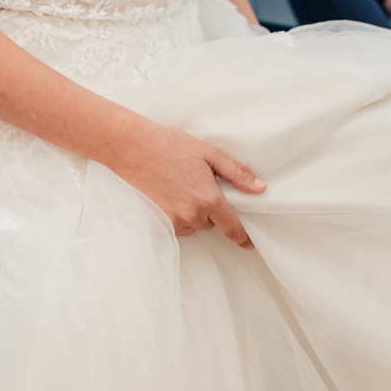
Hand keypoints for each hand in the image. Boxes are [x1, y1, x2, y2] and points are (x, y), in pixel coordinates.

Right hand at [113, 118, 264, 245]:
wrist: (131, 148)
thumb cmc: (169, 145)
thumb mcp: (209, 154)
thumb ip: (236, 173)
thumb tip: (259, 189)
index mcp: (208, 198)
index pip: (231, 227)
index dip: (243, 238)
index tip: (249, 244)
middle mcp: (191, 214)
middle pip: (211, 223)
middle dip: (211, 209)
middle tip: (199, 185)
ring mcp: (172, 220)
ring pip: (194, 225)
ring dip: (194, 213)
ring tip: (181, 186)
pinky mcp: (157, 221)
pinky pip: (176, 226)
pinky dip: (178, 215)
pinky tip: (170, 194)